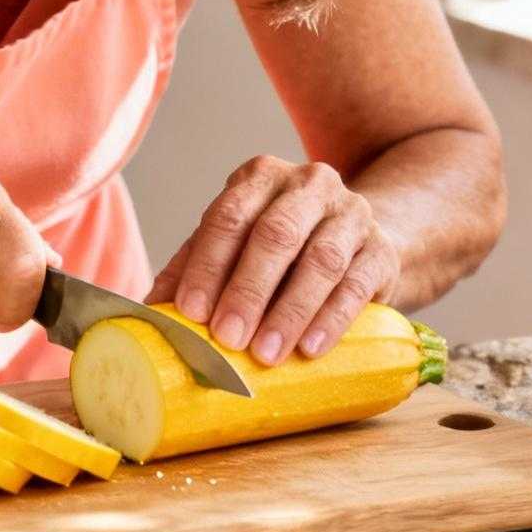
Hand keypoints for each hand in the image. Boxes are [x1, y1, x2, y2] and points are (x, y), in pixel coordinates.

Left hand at [147, 155, 398, 364]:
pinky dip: (331, 318)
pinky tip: (311, 348)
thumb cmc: (284, 250)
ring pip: (320, 260)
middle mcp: (309, 185)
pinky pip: (357, 284)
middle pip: (276, 234)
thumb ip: (195, 267)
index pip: (229, 216)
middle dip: (248, 289)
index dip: (208, 265)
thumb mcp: (237, 246)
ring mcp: (351, 214)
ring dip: (289, 311)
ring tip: (265, 353)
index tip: (190, 312)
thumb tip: (149, 312)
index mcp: (261, 178)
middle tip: (227, 337)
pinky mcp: (382, 250)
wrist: (361, 242)